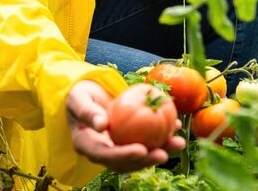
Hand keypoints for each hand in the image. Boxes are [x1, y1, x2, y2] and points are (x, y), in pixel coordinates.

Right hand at [66, 80, 184, 172]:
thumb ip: (87, 111)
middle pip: (125, 162)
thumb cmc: (80, 95)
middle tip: (164, 154)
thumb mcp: (79, 98)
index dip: (124, 156)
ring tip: (178, 143)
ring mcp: (115, 149)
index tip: (141, 150)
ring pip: (138, 156)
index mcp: (86, 145)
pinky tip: (176, 127)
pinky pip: (146, 143)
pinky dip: (162, 138)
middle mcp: (101, 152)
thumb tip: (101, 125)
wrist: (86, 95)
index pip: (105, 155)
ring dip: (160, 151)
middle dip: (146, 161)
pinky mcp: (127, 142)